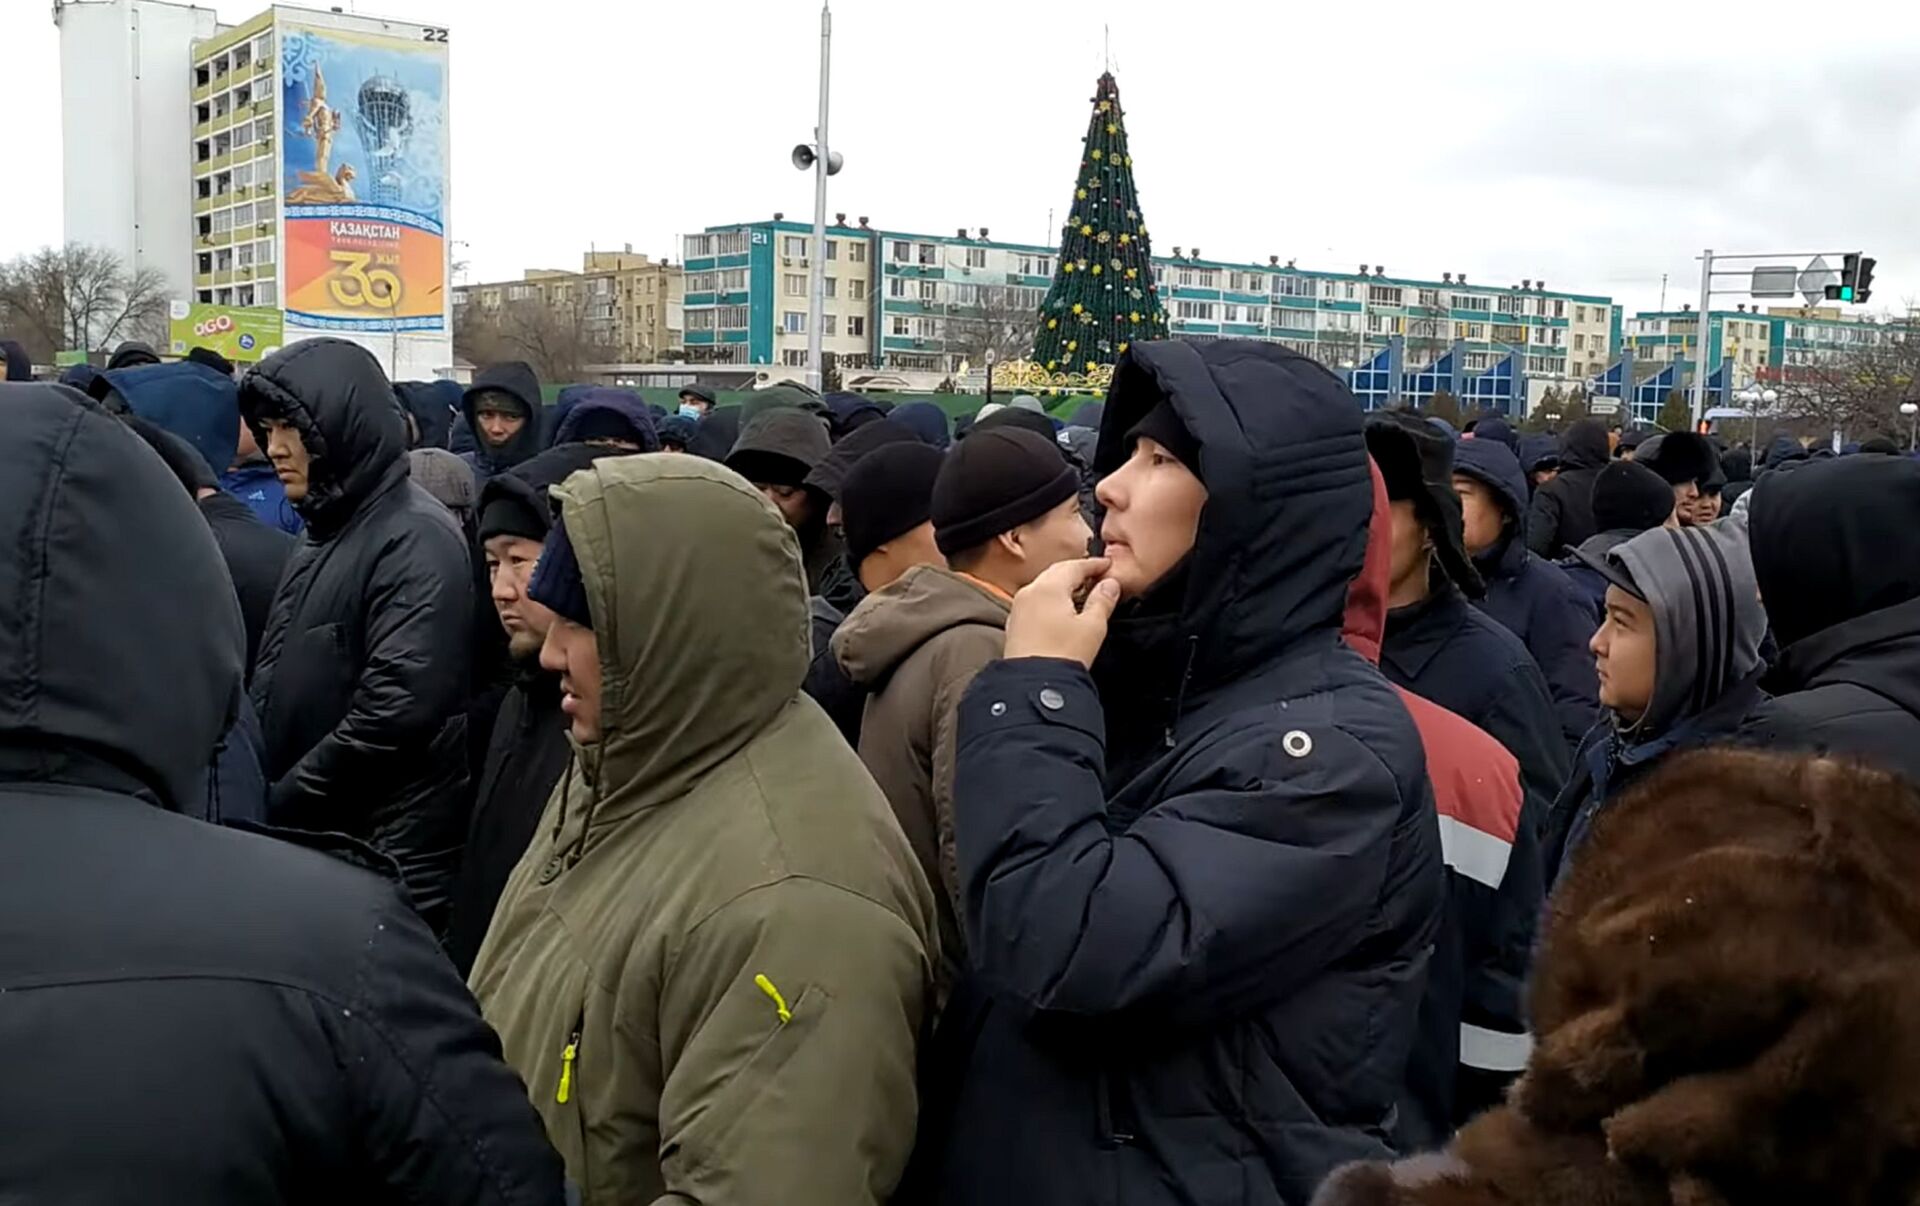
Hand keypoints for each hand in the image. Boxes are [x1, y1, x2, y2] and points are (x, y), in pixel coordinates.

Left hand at [1003, 558, 1120, 668]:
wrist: (1033, 685)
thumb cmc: (1064, 655)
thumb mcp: (1093, 626)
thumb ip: (1103, 601)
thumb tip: (1110, 584)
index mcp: (1048, 587)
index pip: (1074, 566)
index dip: (1093, 565)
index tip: (1107, 565)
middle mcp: (1029, 592)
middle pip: (1056, 573)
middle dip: (1077, 572)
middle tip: (1096, 575)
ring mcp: (1018, 609)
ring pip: (1043, 587)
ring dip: (1062, 586)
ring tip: (1082, 593)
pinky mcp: (1015, 625)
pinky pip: (1035, 603)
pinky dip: (1050, 601)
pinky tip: (1061, 611)